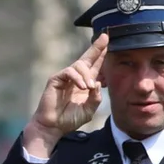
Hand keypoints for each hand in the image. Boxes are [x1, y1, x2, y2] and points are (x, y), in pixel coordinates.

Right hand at [23, 33, 108, 158]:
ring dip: (86, 75)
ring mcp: (65, 77)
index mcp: (85, 83)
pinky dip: (77, 78)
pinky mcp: (56, 79)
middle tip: (105, 37)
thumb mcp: (89, 109)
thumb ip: (96, 97)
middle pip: (87, 58)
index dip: (101, 54)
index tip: (108, 42)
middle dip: (96, 48)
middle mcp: (76, 77)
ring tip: (89, 88)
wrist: (55, 126)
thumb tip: (98, 83)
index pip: (95, 66)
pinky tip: (82, 87)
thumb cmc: (71, 118)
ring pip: (79, 66)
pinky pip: (69, 72)